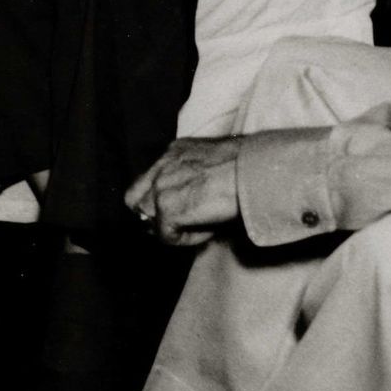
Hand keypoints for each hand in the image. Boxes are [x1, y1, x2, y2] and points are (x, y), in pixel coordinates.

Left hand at [128, 137, 243, 246]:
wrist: (255, 171)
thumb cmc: (249, 168)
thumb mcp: (215, 165)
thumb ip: (195, 179)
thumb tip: (193, 204)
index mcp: (175, 151)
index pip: (149, 180)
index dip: (159, 200)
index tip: (182, 212)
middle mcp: (162, 164)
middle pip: (135, 198)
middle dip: (152, 215)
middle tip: (178, 226)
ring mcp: (161, 186)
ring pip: (147, 218)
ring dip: (170, 227)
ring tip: (199, 227)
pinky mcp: (167, 207)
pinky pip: (166, 235)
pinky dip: (187, 238)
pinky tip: (209, 230)